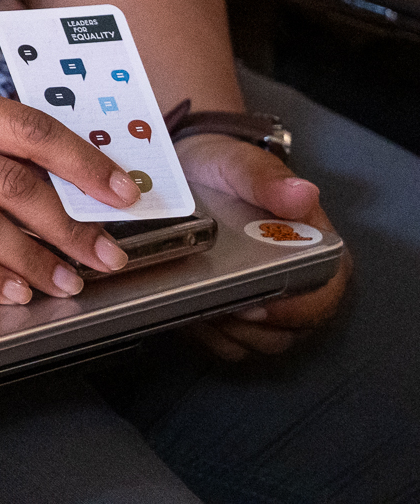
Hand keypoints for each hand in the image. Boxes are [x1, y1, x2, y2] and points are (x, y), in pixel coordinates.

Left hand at [178, 134, 348, 358]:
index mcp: (316, 250)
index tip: (257, 304)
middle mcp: (301, 284)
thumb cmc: (222, 169)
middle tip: (213, 302)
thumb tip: (302, 194)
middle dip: (252, 325)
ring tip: (195, 303)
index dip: (295, 309)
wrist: (188, 174)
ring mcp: (269, 302)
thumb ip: (266, 179)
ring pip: (259, 342)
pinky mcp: (237, 314)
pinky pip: (230, 344)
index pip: (323, 296)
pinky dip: (210, 335)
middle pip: (289, 329)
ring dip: (228, 331)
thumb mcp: (238, 165)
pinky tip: (187, 311)